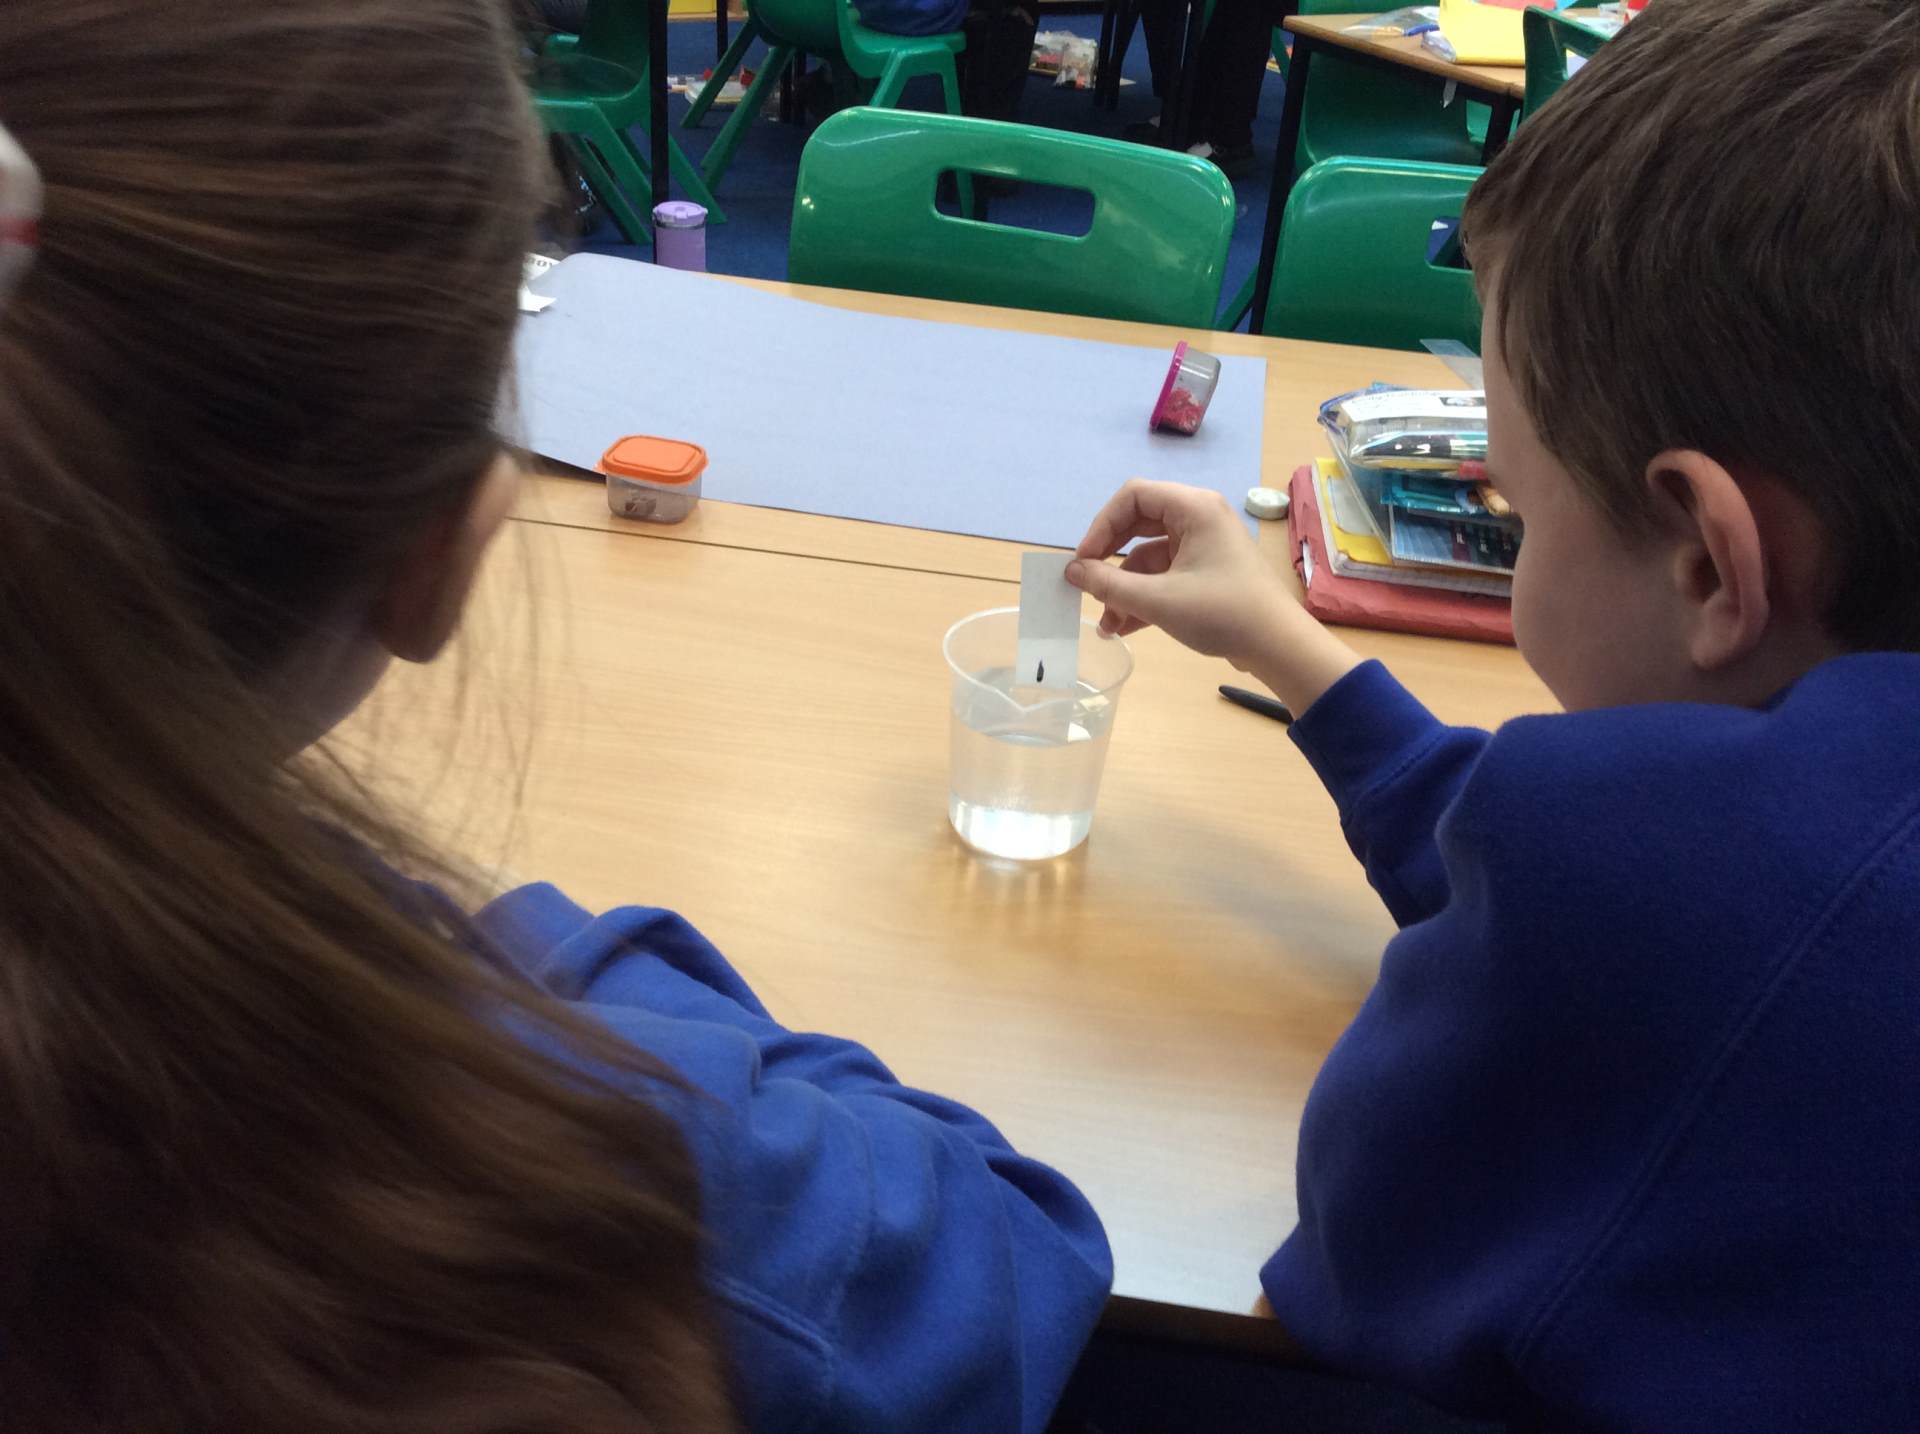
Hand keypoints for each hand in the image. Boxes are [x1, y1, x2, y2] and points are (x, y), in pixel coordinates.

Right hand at [1065, 479, 1361, 712]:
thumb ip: (1108, 584)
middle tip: (1086, 586)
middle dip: (1109, 560)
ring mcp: (1204, 547)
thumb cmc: (1221, 612)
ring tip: (1106, 624)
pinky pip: (1165, 576)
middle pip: (1137, 525)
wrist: (1278, 647)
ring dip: (1124, 588)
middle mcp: (1199, 519)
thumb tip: (1072, 571)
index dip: (1101, 526)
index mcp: (1193, 508)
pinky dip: (1144, 597)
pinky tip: (1123, 627)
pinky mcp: (1207, 573)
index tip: (1083, 561)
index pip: (1132, 496)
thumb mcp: (1158, 600)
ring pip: (1149, 557)